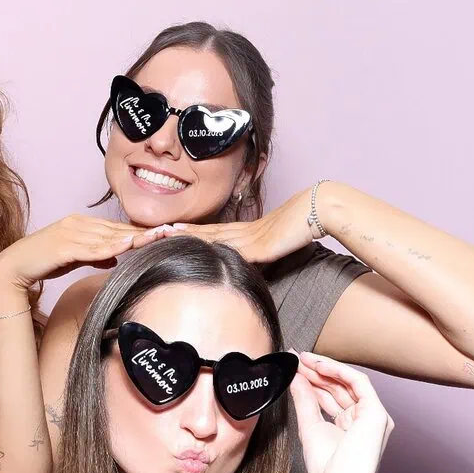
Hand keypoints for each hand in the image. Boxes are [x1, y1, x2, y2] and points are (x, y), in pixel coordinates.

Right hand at [0, 215, 170, 292]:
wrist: (13, 266)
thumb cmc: (42, 262)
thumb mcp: (73, 257)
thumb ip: (94, 255)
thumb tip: (115, 259)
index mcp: (80, 223)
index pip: (115, 227)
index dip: (138, 231)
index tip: (162, 233)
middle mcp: (77, 223)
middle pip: (116, 229)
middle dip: (144, 231)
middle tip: (170, 232)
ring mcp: (70, 233)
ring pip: (108, 236)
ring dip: (134, 237)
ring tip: (157, 237)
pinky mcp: (64, 246)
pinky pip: (93, 248)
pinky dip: (112, 247)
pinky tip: (128, 247)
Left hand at [172, 185, 317, 262]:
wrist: (316, 209)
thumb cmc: (301, 225)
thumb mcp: (277, 242)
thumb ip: (263, 252)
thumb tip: (255, 262)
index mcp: (246, 231)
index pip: (212, 231)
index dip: (191, 231)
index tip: (171, 230)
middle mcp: (242, 232)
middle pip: (205, 232)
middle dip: (182, 233)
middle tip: (157, 231)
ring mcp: (248, 238)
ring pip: (211, 238)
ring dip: (188, 237)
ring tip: (166, 235)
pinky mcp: (258, 248)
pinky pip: (229, 250)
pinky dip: (211, 249)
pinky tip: (196, 250)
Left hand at [290, 352, 393, 472]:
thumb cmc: (326, 469)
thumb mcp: (310, 426)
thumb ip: (304, 400)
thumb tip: (296, 377)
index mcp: (351, 426)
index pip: (331, 396)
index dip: (312, 380)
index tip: (294, 368)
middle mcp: (364, 419)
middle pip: (339, 388)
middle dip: (316, 372)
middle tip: (296, 359)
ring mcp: (373, 416)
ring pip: (348, 382)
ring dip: (325, 369)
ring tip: (302, 360)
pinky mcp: (376, 413)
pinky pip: (359, 382)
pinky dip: (339, 371)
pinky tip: (318, 366)